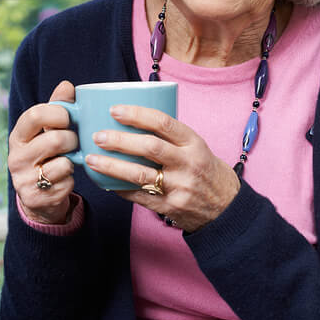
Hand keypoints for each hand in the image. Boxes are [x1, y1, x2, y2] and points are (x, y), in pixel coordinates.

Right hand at [8, 81, 77, 224]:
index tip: (67, 119)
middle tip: (73, 143)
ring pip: (63, 164)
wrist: (37, 196)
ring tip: (69, 161)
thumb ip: (56, 108)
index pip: (35, 115)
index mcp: (17, 136)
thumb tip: (67, 85)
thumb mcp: (46, 131)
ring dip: (73, 162)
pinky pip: (66, 185)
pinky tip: (64, 180)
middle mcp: (16, 157)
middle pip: (55, 139)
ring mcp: (23, 179)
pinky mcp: (35, 198)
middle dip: (72, 140)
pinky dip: (71, 181)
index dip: (58, 114)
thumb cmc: (44, 155)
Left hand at [85, 104, 239, 231]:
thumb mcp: (197, 147)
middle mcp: (188, 164)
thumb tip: (131, 118)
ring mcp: (178, 187)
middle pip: (149, 147)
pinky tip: (103, 180)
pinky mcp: (170, 207)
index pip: (164, 123)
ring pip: (139, 175)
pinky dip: (118, 188)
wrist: (228, 210)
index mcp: (194, 143)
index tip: (114, 110)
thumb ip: (170, 136)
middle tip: (97, 135)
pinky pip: (138, 197)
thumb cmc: (206, 171)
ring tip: (91, 159)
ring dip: (111, 166)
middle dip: (119, 140)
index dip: (137, 114)